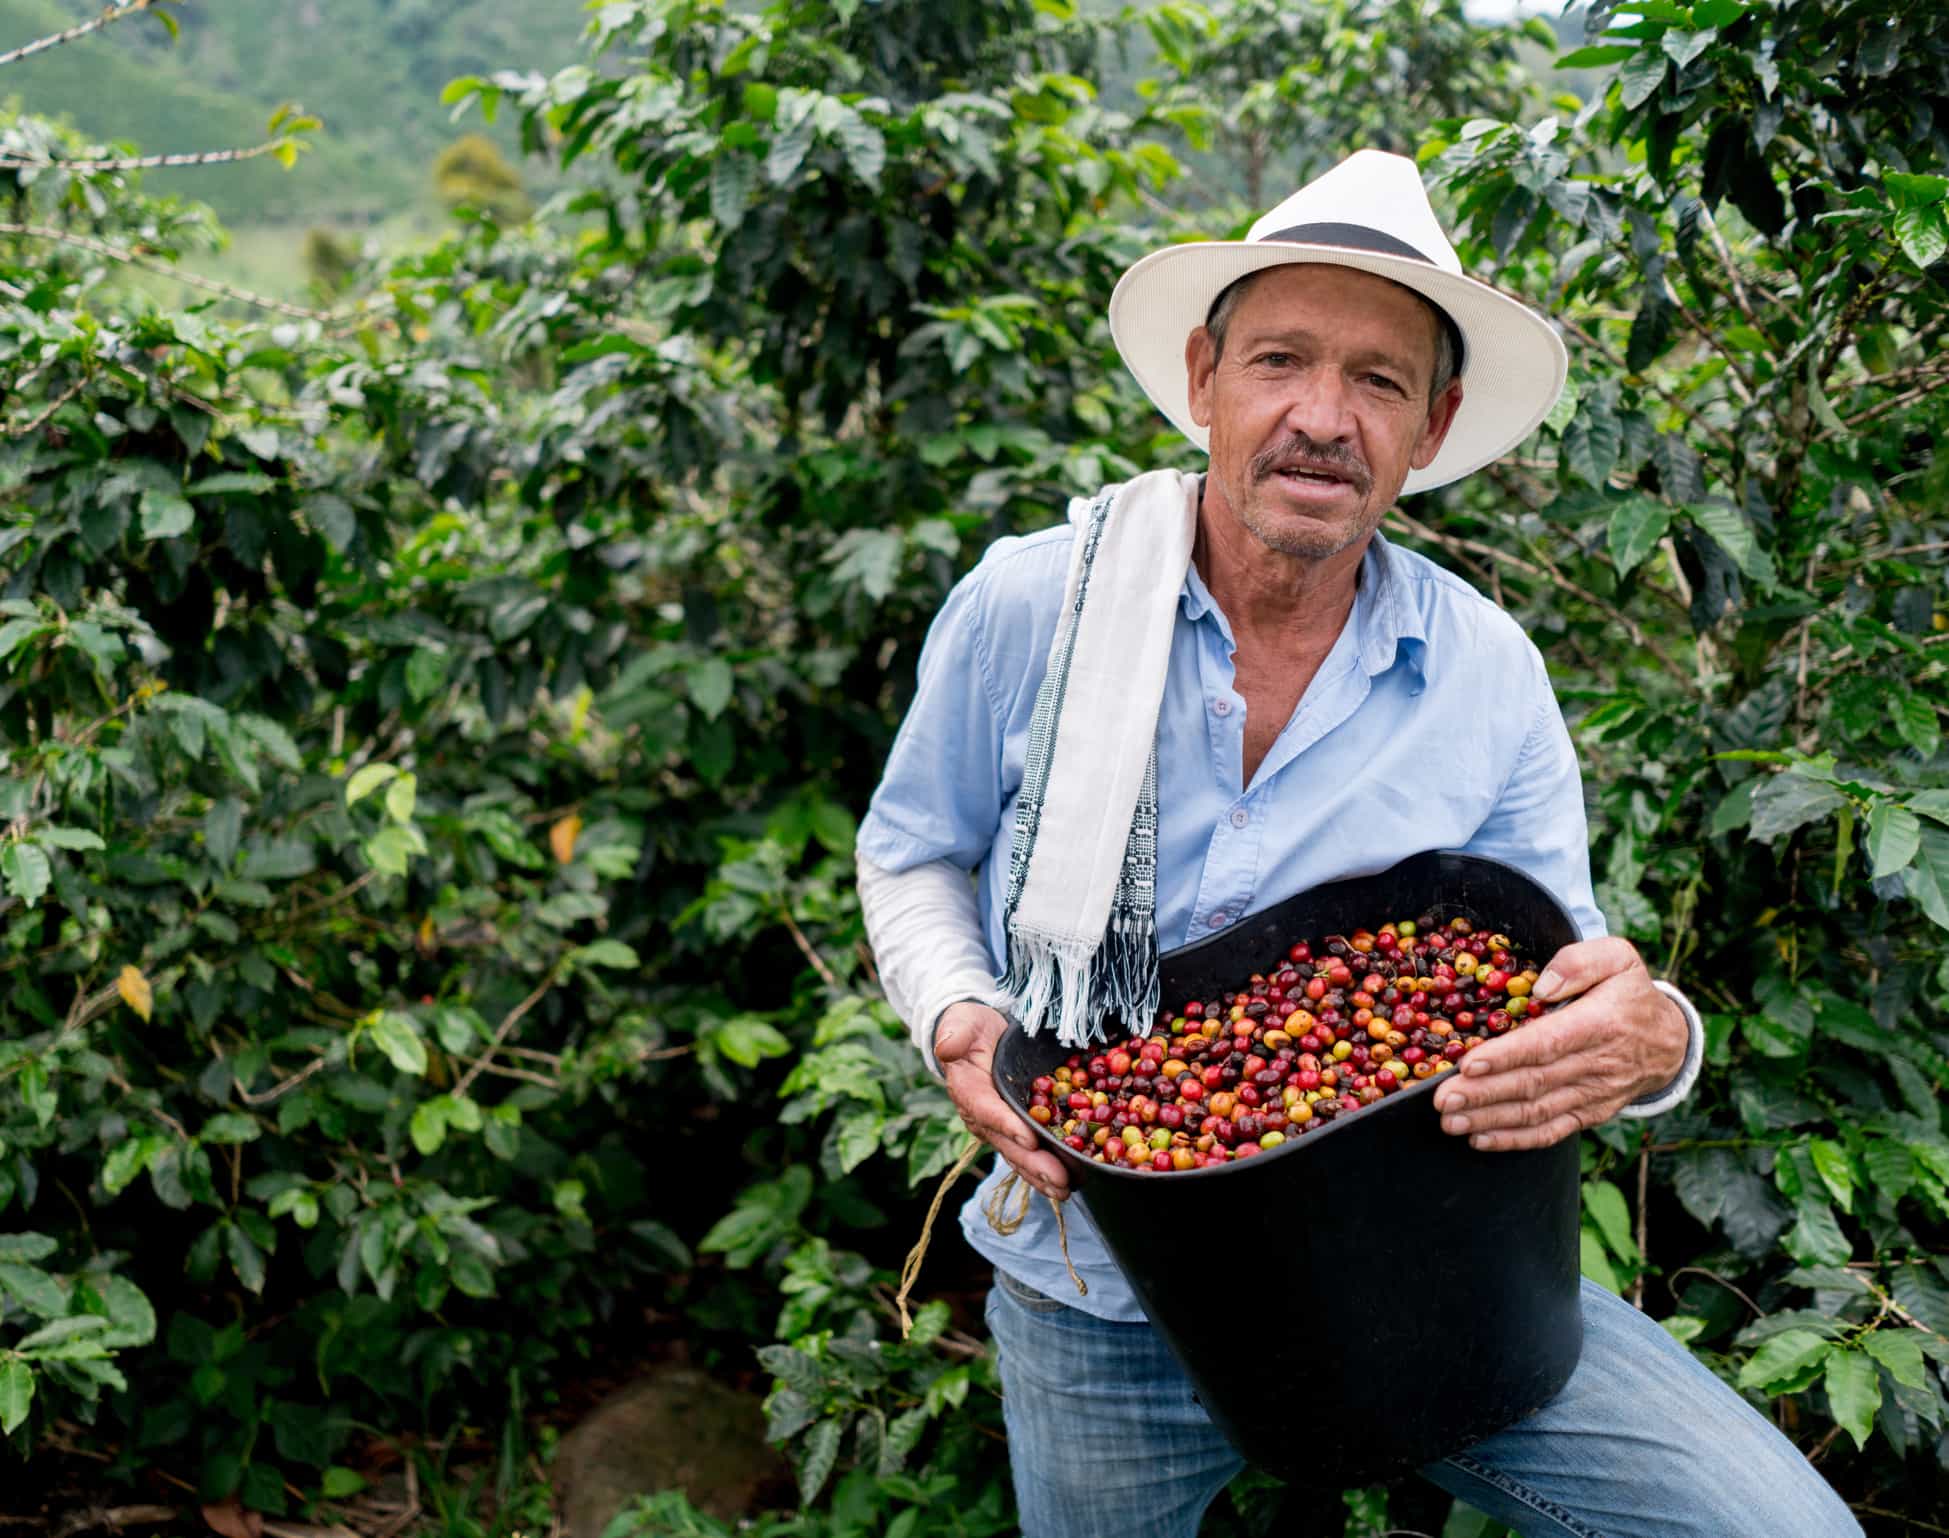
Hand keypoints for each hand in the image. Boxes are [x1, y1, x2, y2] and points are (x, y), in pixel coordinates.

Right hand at [935, 1002, 1070, 1200]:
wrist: (976, 1037)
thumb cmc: (969, 1028)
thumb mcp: (962, 1023)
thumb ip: (955, 1034)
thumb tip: (947, 1046)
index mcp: (968, 1091)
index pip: (987, 1111)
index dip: (1007, 1126)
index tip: (1030, 1140)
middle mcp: (982, 1117)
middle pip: (1008, 1144)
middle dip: (1034, 1164)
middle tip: (1059, 1180)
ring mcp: (999, 1127)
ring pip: (1020, 1155)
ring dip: (1042, 1175)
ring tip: (1066, 1190)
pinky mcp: (1015, 1129)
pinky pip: (1030, 1152)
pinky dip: (1047, 1169)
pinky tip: (1069, 1182)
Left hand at [1431, 936, 1688, 1151]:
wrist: (1668, 1041)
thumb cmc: (1630, 993)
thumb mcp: (1618, 958)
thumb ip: (1579, 961)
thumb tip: (1541, 986)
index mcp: (1599, 1023)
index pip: (1547, 1043)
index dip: (1506, 1056)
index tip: (1468, 1065)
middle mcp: (1596, 1065)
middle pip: (1533, 1083)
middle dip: (1484, 1094)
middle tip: (1442, 1100)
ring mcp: (1593, 1094)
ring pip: (1537, 1111)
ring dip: (1490, 1119)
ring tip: (1451, 1121)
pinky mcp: (1590, 1114)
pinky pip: (1551, 1131)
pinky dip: (1515, 1140)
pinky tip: (1481, 1138)